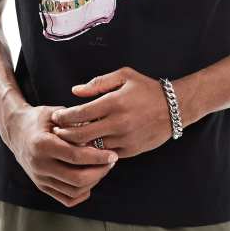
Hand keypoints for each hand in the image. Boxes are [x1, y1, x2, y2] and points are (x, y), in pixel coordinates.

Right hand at [4, 104, 118, 207]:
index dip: (97, 157)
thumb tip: (98, 132)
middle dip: (99, 172)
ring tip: (103, 168)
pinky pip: (66, 198)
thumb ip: (74, 123)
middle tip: (111, 161)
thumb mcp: (54, 114)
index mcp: (43, 145)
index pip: (76, 156)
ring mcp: (40, 178)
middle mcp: (40, 165)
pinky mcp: (41, 186)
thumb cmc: (38, 119)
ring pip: (73, 191)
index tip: (113, 154)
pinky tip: (90, 180)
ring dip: (93, 182)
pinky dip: (82, 193)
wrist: (15, 130)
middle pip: (76, 178)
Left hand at [50, 67, 197, 157]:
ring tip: (69, 139)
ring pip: (92, 148)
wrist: (174, 108)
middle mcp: (118, 123)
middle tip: (56, 131)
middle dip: (64, 134)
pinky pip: (106, 154)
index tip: (55, 117)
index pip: (80, 114)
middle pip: (81, 135)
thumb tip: (75, 91)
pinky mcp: (130, 151)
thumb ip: (98, 82)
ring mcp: (124, 139)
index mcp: (114, 102)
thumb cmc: (146, 88)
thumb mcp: (124, 76)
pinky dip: (95, 151)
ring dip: (78, 145)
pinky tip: (88, 145)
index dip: (63, 117)